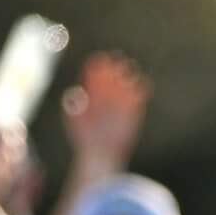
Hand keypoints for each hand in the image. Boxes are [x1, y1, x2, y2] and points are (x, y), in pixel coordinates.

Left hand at [60, 53, 151, 168]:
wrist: (100, 154)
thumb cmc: (84, 138)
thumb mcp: (74, 119)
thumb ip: (73, 104)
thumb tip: (75, 93)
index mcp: (91, 91)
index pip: (95, 70)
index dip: (98, 64)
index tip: (100, 60)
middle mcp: (107, 92)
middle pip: (113, 70)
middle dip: (115, 65)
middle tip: (116, 64)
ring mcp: (121, 99)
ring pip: (128, 77)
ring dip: (129, 73)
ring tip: (127, 76)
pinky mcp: (135, 108)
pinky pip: (142, 91)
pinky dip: (142, 87)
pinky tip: (138, 88)